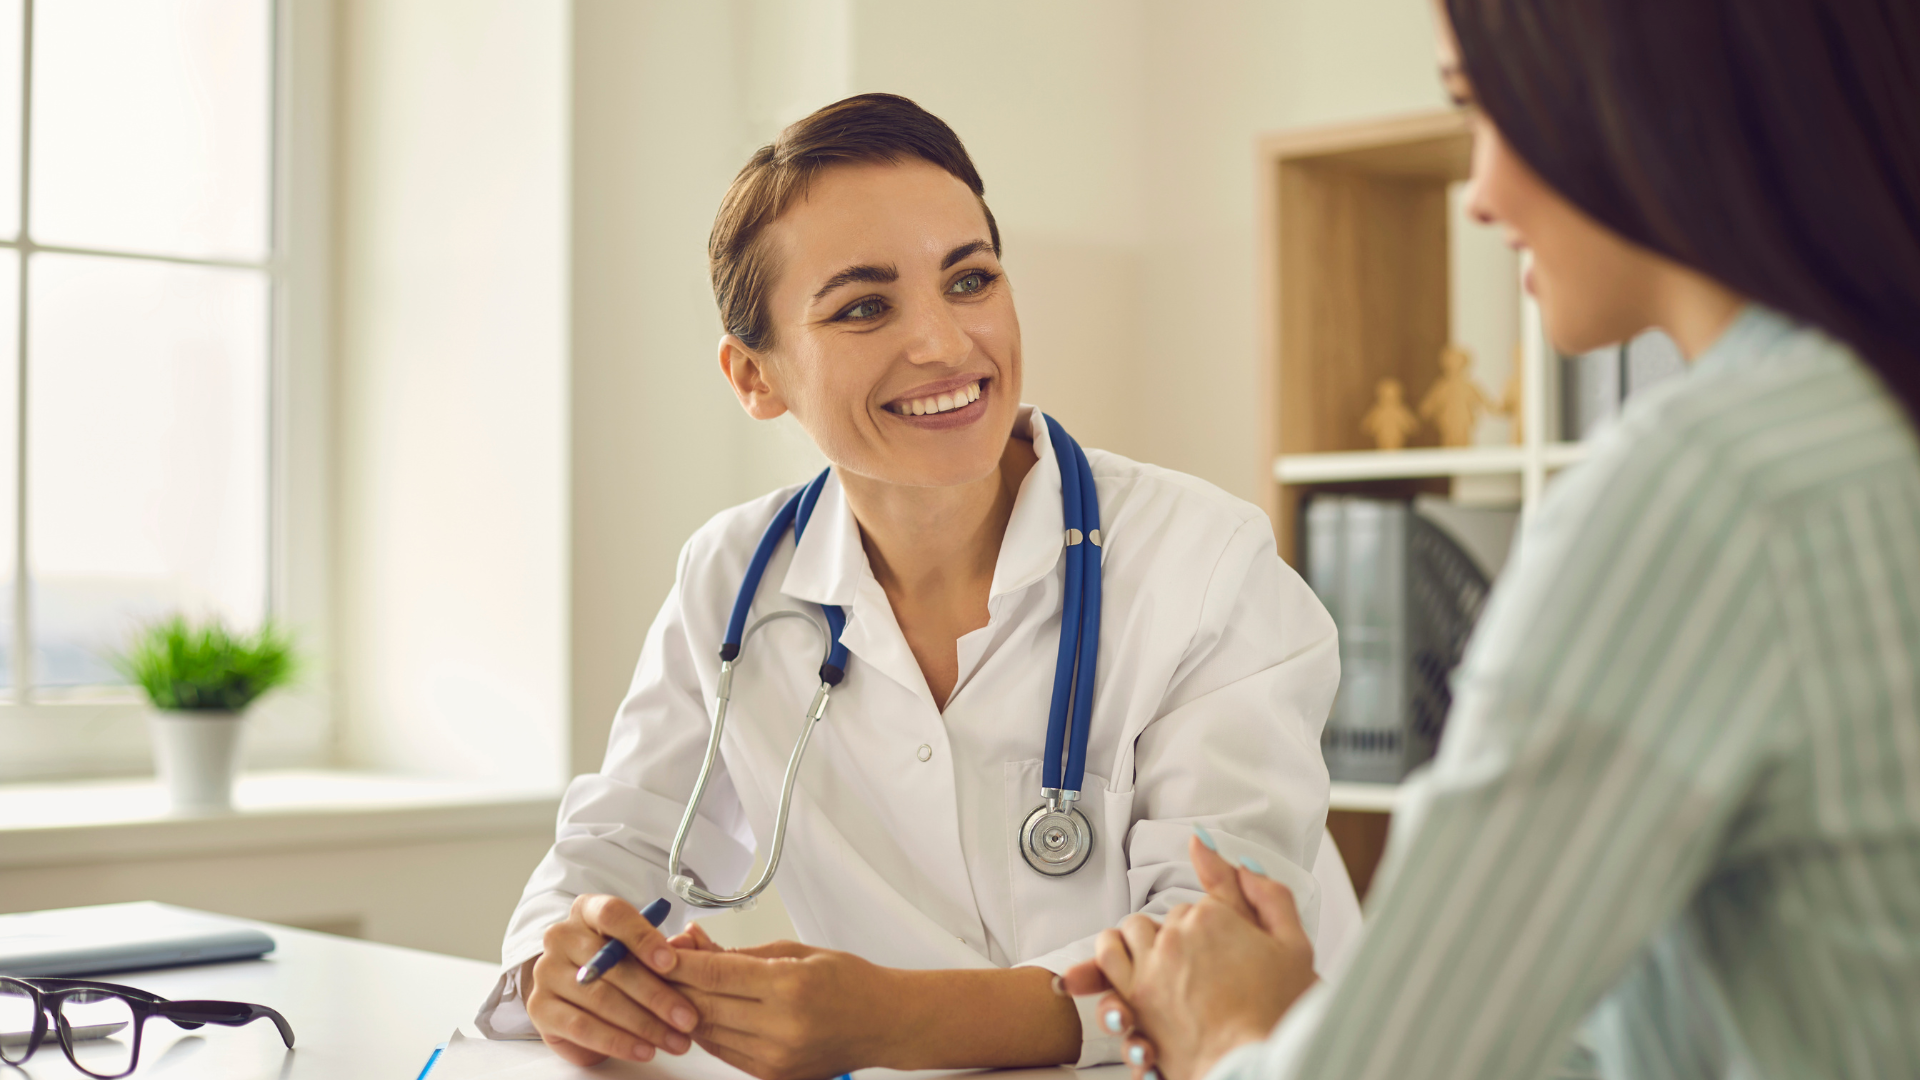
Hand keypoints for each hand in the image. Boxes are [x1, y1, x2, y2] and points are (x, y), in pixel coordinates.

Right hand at [524, 894, 701, 1065]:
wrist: (574, 996)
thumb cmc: (615, 966)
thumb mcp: (638, 950)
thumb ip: (662, 949)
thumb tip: (687, 949)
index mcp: (587, 911)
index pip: (612, 914)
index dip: (643, 937)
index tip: (671, 962)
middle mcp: (561, 936)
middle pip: (611, 963)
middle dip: (657, 995)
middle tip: (687, 1018)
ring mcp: (546, 972)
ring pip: (600, 998)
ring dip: (644, 1024)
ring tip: (674, 1040)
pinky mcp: (540, 1009)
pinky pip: (582, 1027)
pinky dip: (617, 1041)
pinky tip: (644, 1049)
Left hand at [665, 939, 894, 1079]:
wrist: (884, 1024)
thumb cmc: (851, 983)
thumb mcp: (798, 952)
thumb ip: (743, 954)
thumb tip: (696, 944)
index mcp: (789, 987)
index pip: (716, 975)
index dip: (680, 962)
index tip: (658, 950)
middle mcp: (780, 1027)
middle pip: (704, 1005)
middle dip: (674, 984)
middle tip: (657, 965)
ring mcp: (774, 1057)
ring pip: (708, 1032)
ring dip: (685, 1008)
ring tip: (674, 986)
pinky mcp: (772, 1075)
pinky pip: (723, 1051)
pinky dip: (707, 1030)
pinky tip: (700, 1011)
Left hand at [1067, 836, 1317, 1079]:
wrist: (1257, 1065)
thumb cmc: (1279, 1015)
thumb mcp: (1294, 945)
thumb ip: (1266, 894)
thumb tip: (1235, 859)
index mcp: (1214, 917)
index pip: (1202, 903)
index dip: (1215, 924)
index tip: (1221, 942)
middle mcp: (1176, 936)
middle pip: (1167, 918)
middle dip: (1181, 935)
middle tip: (1203, 962)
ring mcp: (1151, 967)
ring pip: (1130, 932)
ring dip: (1142, 940)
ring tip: (1160, 959)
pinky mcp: (1135, 998)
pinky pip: (1107, 960)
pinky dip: (1112, 958)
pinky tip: (1129, 968)